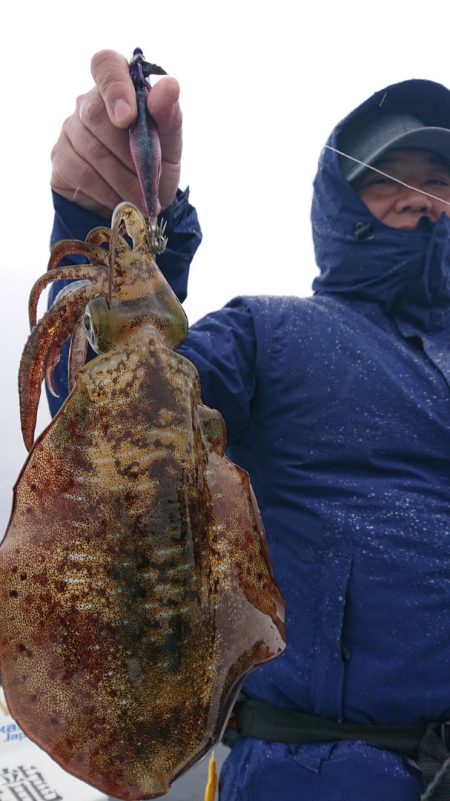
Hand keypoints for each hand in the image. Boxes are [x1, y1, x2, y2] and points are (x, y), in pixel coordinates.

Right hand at [51, 49, 181, 217]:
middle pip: (97, 114)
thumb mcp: (170, 147)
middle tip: (149, 179)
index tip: (128, 118)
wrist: (136, 209)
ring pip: (91, 148)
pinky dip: (108, 191)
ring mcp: (71, 129)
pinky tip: (121, 202)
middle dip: (129, 152)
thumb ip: (170, 117)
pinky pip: (82, 172)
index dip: (115, 87)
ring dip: (123, 178)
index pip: (107, 65)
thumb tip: (170, 86)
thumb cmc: (155, 169)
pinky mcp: (61, 158)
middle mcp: (89, 103)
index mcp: (120, 89)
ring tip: (142, 198)